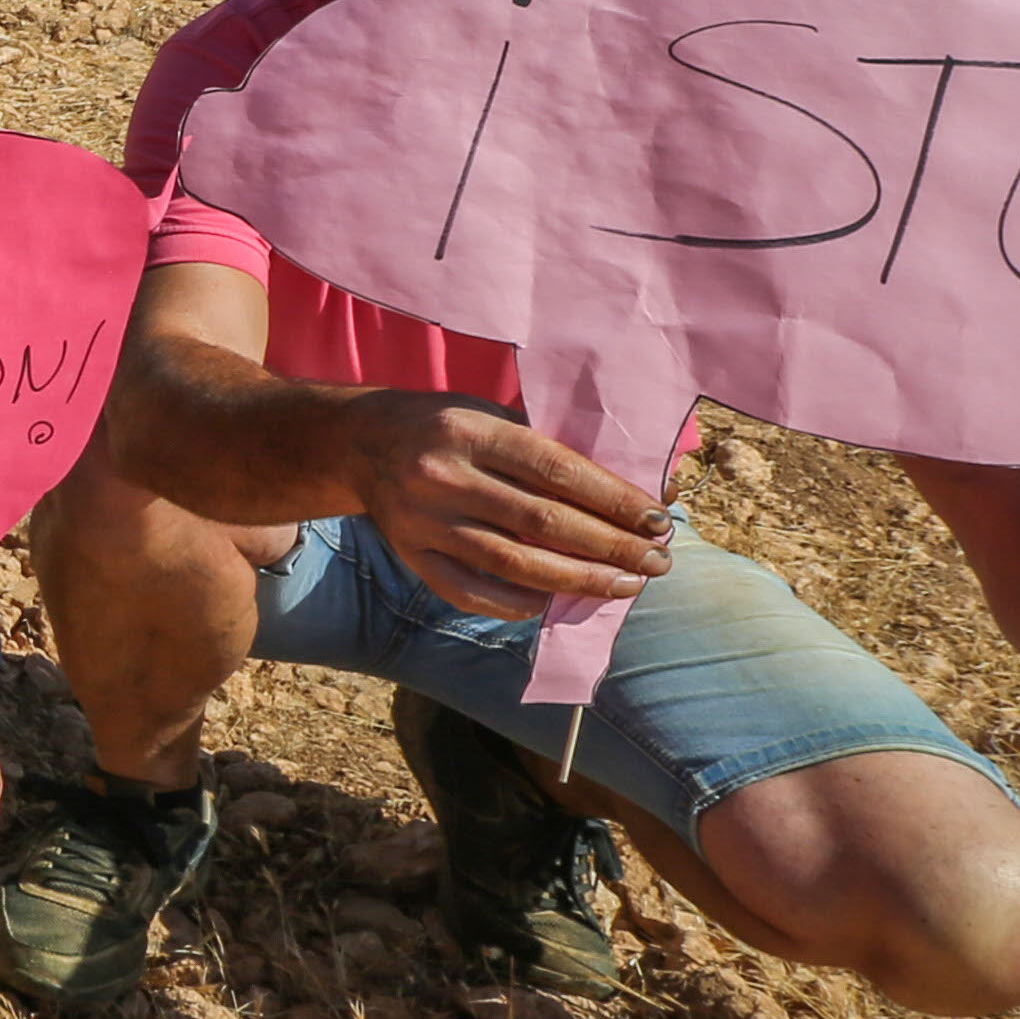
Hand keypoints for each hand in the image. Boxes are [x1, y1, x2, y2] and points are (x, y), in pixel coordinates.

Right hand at [340, 393, 673, 617]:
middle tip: (657, 560)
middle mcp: (443, 476)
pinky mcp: (410, 555)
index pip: (557, 470)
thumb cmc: (449, 425)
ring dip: (579, 580)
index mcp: (471, 431)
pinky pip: (469, 592)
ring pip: (513, 563)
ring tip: (627, 584)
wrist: (361, 442)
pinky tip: (555, 603)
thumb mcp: (495, 414)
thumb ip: (555, 449)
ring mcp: (423, 521)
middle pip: (542, 521)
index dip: (613, 499)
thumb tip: (639, 491)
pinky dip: (516, 604)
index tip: (658, 520)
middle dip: (610, 546)